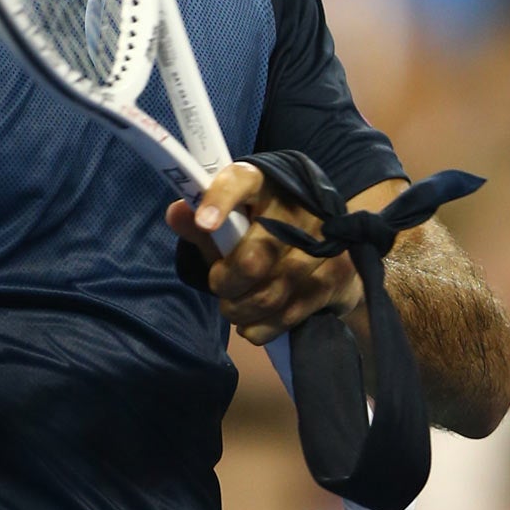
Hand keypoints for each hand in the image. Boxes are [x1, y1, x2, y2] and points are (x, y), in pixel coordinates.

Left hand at [164, 162, 363, 342]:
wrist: (331, 250)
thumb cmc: (266, 232)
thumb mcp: (233, 224)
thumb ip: (201, 224)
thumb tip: (176, 213)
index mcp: (265, 183)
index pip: (241, 181)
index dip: (221, 200)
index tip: (204, 223)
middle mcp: (297, 208)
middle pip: (252, 259)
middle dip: (225, 283)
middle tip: (219, 285)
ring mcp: (321, 244)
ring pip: (268, 295)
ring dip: (239, 311)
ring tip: (233, 307)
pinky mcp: (333, 276)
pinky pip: (286, 315)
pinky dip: (259, 328)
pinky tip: (252, 322)